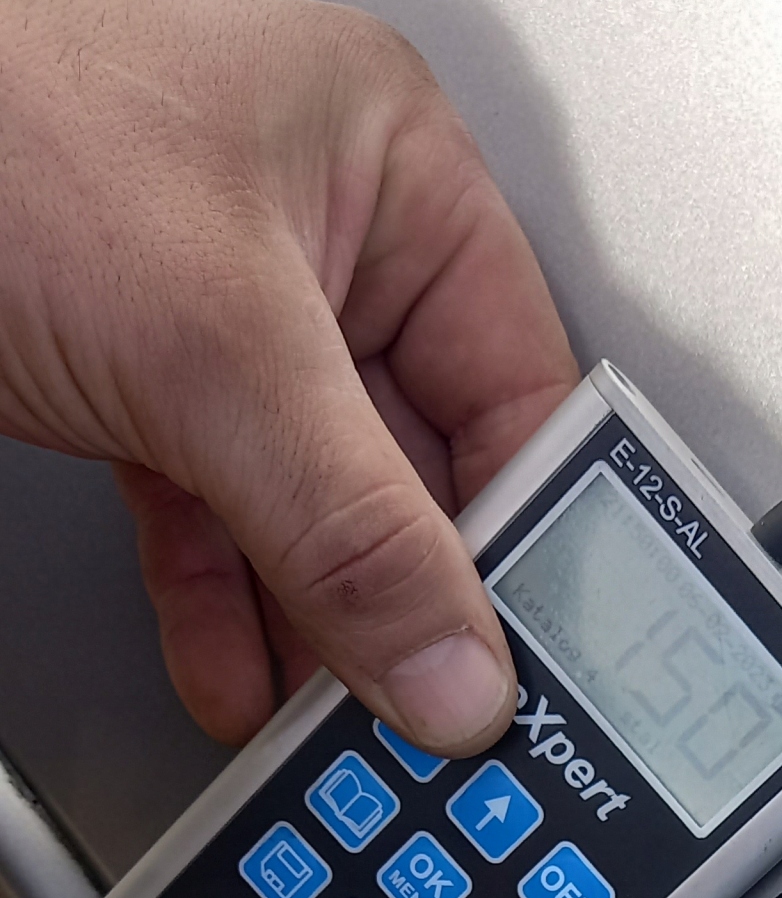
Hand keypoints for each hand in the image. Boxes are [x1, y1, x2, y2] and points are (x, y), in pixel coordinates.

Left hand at [0, 0, 576, 749]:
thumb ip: (349, 524)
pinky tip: (239, 680)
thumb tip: (454, 664)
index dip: (530, 540)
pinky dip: (224, 609)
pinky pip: (215, 520)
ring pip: (313, 513)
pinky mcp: (136, 377)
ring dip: (316, 631)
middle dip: (409, 606)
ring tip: (336, 728)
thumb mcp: (210, 340)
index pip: (517, 388)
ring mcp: (224, 314)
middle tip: (429, 718)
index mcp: (391, 168)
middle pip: (417, 469)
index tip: (523, 666)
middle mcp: (322, 239)